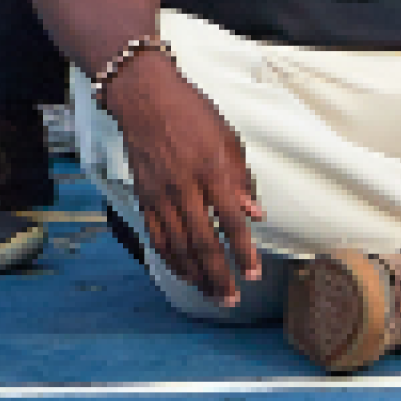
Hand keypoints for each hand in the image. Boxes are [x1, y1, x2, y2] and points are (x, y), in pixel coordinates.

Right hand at [99, 55, 270, 308]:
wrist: (146, 100)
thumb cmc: (194, 115)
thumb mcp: (229, 140)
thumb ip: (241, 180)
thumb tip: (256, 215)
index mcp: (212, 172)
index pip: (231, 221)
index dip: (244, 251)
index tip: (253, 274)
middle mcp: (184, 188)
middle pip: (203, 242)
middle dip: (219, 275)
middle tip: (232, 299)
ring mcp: (160, 196)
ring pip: (178, 246)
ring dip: (195, 275)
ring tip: (211, 295)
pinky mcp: (143, 198)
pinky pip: (157, 237)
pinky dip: (170, 259)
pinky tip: (183, 274)